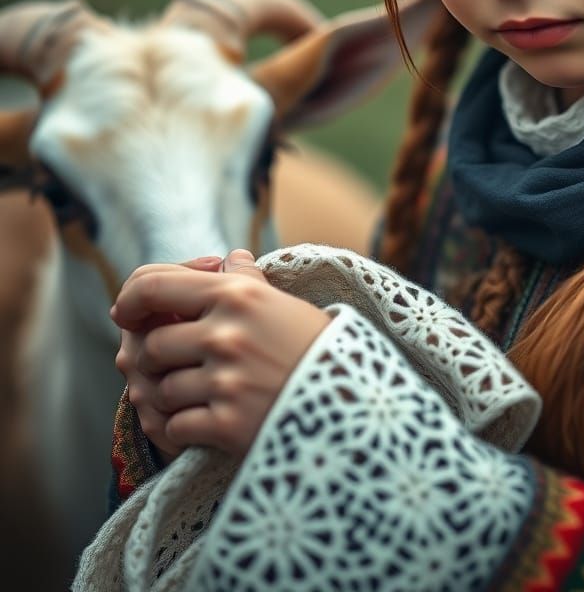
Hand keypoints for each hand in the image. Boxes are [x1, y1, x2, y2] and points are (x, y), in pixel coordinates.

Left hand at [113, 249, 330, 458]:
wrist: (354, 406)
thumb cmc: (319, 349)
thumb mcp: (284, 303)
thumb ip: (248, 281)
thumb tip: (230, 258)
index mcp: (238, 295)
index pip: (154, 286)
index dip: (129, 299)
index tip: (126, 313)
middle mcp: (226, 334)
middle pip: (151, 344)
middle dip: (156, 358)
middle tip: (172, 365)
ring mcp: (224, 381)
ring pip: (159, 389)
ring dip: (171, 395)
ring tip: (197, 395)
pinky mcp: (226, 424)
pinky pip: (174, 427)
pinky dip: (183, 428)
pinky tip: (205, 422)